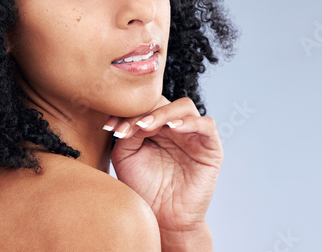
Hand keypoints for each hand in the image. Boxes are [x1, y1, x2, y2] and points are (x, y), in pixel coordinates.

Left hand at [105, 96, 222, 234]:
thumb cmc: (144, 189)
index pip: (146, 107)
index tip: (110, 126)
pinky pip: (206, 125)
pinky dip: (191, 122)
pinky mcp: (211, 148)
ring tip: (147, 126)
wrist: (163, 218)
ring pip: (185, 107)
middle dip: (145, 112)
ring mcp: (194, 136)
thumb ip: (129, 133)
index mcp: (156, 128)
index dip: (129, 112)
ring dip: (164, 113)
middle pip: (164, 102)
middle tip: (130, 127)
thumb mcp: (127, 157)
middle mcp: (175, 128)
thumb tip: (135, 116)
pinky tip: (173, 128)